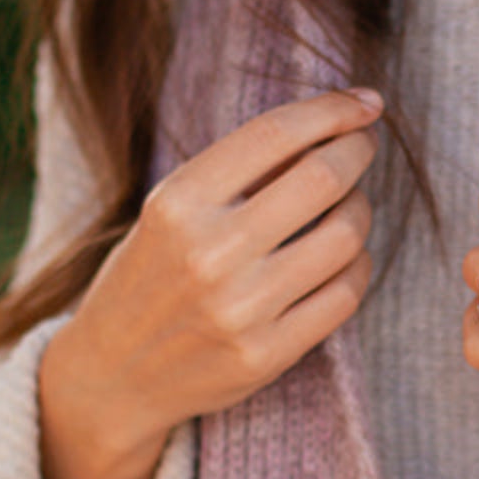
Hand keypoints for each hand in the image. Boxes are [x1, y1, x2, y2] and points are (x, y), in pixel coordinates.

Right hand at [39, 86, 383, 478]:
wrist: (113, 375)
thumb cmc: (151, 276)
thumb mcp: (169, 211)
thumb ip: (238, 173)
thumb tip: (331, 124)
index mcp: (178, 203)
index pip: (277, 134)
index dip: (333, 111)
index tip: (365, 104)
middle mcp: (211, 253)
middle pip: (324, 178)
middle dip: (358, 151)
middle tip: (363, 146)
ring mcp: (243, 309)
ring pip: (346, 236)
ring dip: (360, 210)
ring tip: (347, 205)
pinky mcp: (269, 355)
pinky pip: (346, 294)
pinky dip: (357, 265)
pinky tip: (344, 257)